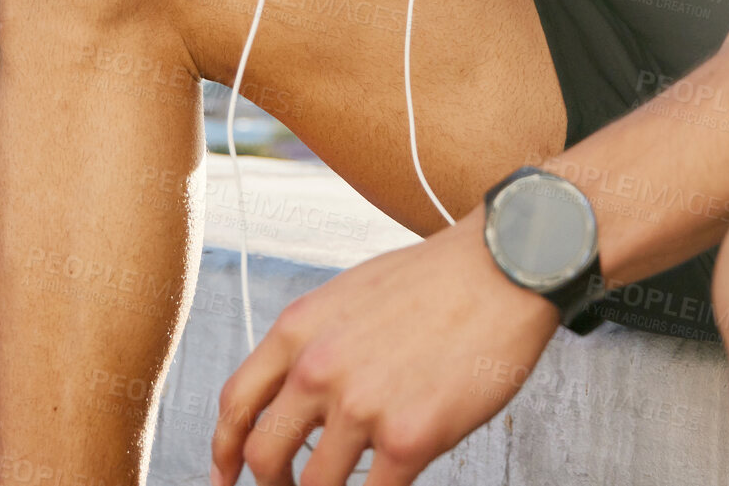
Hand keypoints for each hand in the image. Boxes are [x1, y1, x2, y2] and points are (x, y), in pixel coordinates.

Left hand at [209, 210, 559, 483]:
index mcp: (301, 328)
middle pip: (264, 457)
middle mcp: (319, 368)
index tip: (226, 474)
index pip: (236, 404)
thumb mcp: (354, 292)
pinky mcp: (408, 437)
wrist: (505, 265)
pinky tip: (391, 482)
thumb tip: (298, 393)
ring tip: (355, 483)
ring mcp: (362, 406)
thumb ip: (318, 341)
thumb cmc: (439, 276)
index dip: (223, 450)